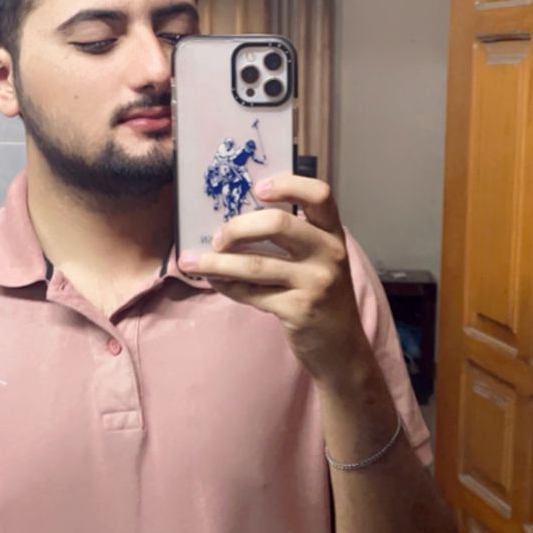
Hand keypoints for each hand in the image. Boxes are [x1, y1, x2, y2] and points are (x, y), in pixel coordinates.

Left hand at [178, 174, 367, 380]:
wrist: (342, 348)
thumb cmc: (323, 296)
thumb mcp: (320, 261)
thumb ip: (293, 240)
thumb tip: (235, 222)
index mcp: (333, 234)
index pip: (319, 195)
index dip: (288, 185)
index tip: (258, 188)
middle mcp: (329, 254)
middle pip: (279, 224)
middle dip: (238, 227)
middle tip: (218, 237)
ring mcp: (316, 283)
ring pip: (256, 264)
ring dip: (216, 262)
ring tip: (191, 261)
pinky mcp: (298, 310)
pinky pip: (252, 293)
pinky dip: (226, 286)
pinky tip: (214, 281)